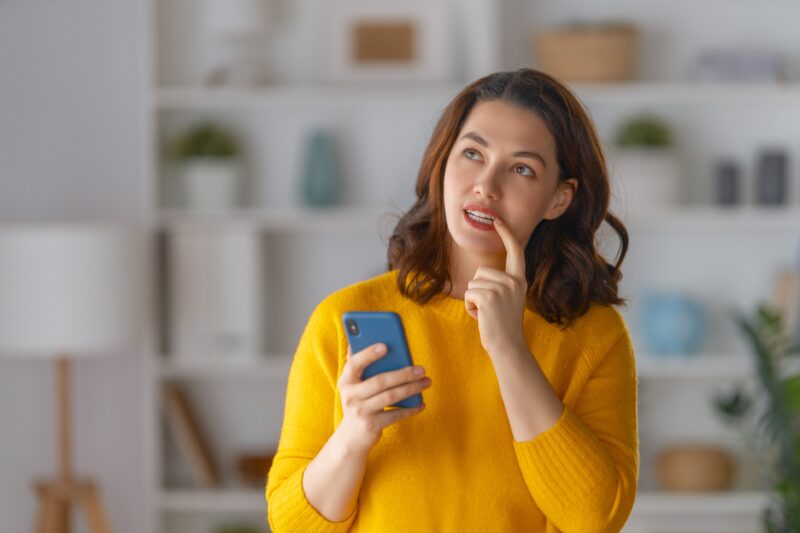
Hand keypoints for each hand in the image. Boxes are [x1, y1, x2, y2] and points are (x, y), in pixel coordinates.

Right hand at [336, 342, 429, 454]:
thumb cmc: (358, 401)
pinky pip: (396, 414)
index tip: (385, 345)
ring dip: (411, 388)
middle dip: (403, 374)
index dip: (368, 354)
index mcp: (345, 381)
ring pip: (390, 397)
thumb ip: (357, 363)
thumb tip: (361, 338)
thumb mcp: (353, 384)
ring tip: (426, 382)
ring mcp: (361, 412)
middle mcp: (350, 396)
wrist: (351, 436)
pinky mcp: (372, 425)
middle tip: (421, 369)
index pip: (354, 364)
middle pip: (380, 381)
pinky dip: (411, 409)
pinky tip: (421, 403)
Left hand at [464, 217, 527, 357]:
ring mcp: (502, 288)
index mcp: (519, 280)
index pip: (515, 251)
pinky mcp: (488, 296)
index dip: (506, 234)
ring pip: (472, 282)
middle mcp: (513, 281)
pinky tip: (481, 317)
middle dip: (478, 288)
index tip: (498, 220)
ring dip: (473, 299)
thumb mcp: (508, 300)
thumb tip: (481, 273)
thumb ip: (501, 284)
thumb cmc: (503, 325)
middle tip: (491, 308)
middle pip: (481, 270)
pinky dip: (469, 307)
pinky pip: (468, 294)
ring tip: (487, 314)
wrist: (508, 346)